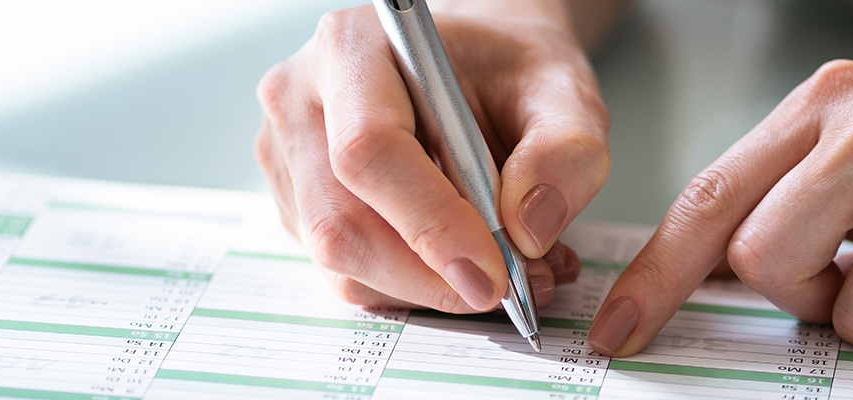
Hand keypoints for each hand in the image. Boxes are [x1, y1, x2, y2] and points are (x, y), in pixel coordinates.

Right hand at [255, 2, 611, 311]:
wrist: (475, 66)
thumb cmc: (506, 66)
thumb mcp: (562, 87)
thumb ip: (564, 150)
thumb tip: (526, 232)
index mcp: (352, 48)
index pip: (367, 150)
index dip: (428, 224)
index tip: (491, 272)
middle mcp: (302, 99)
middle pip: (339, 222)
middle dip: (429, 275)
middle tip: (506, 287)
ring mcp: (288, 156)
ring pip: (340, 261)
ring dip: (425, 288)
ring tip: (501, 269)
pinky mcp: (295, 204)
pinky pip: (346, 273)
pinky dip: (411, 287)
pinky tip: (461, 262)